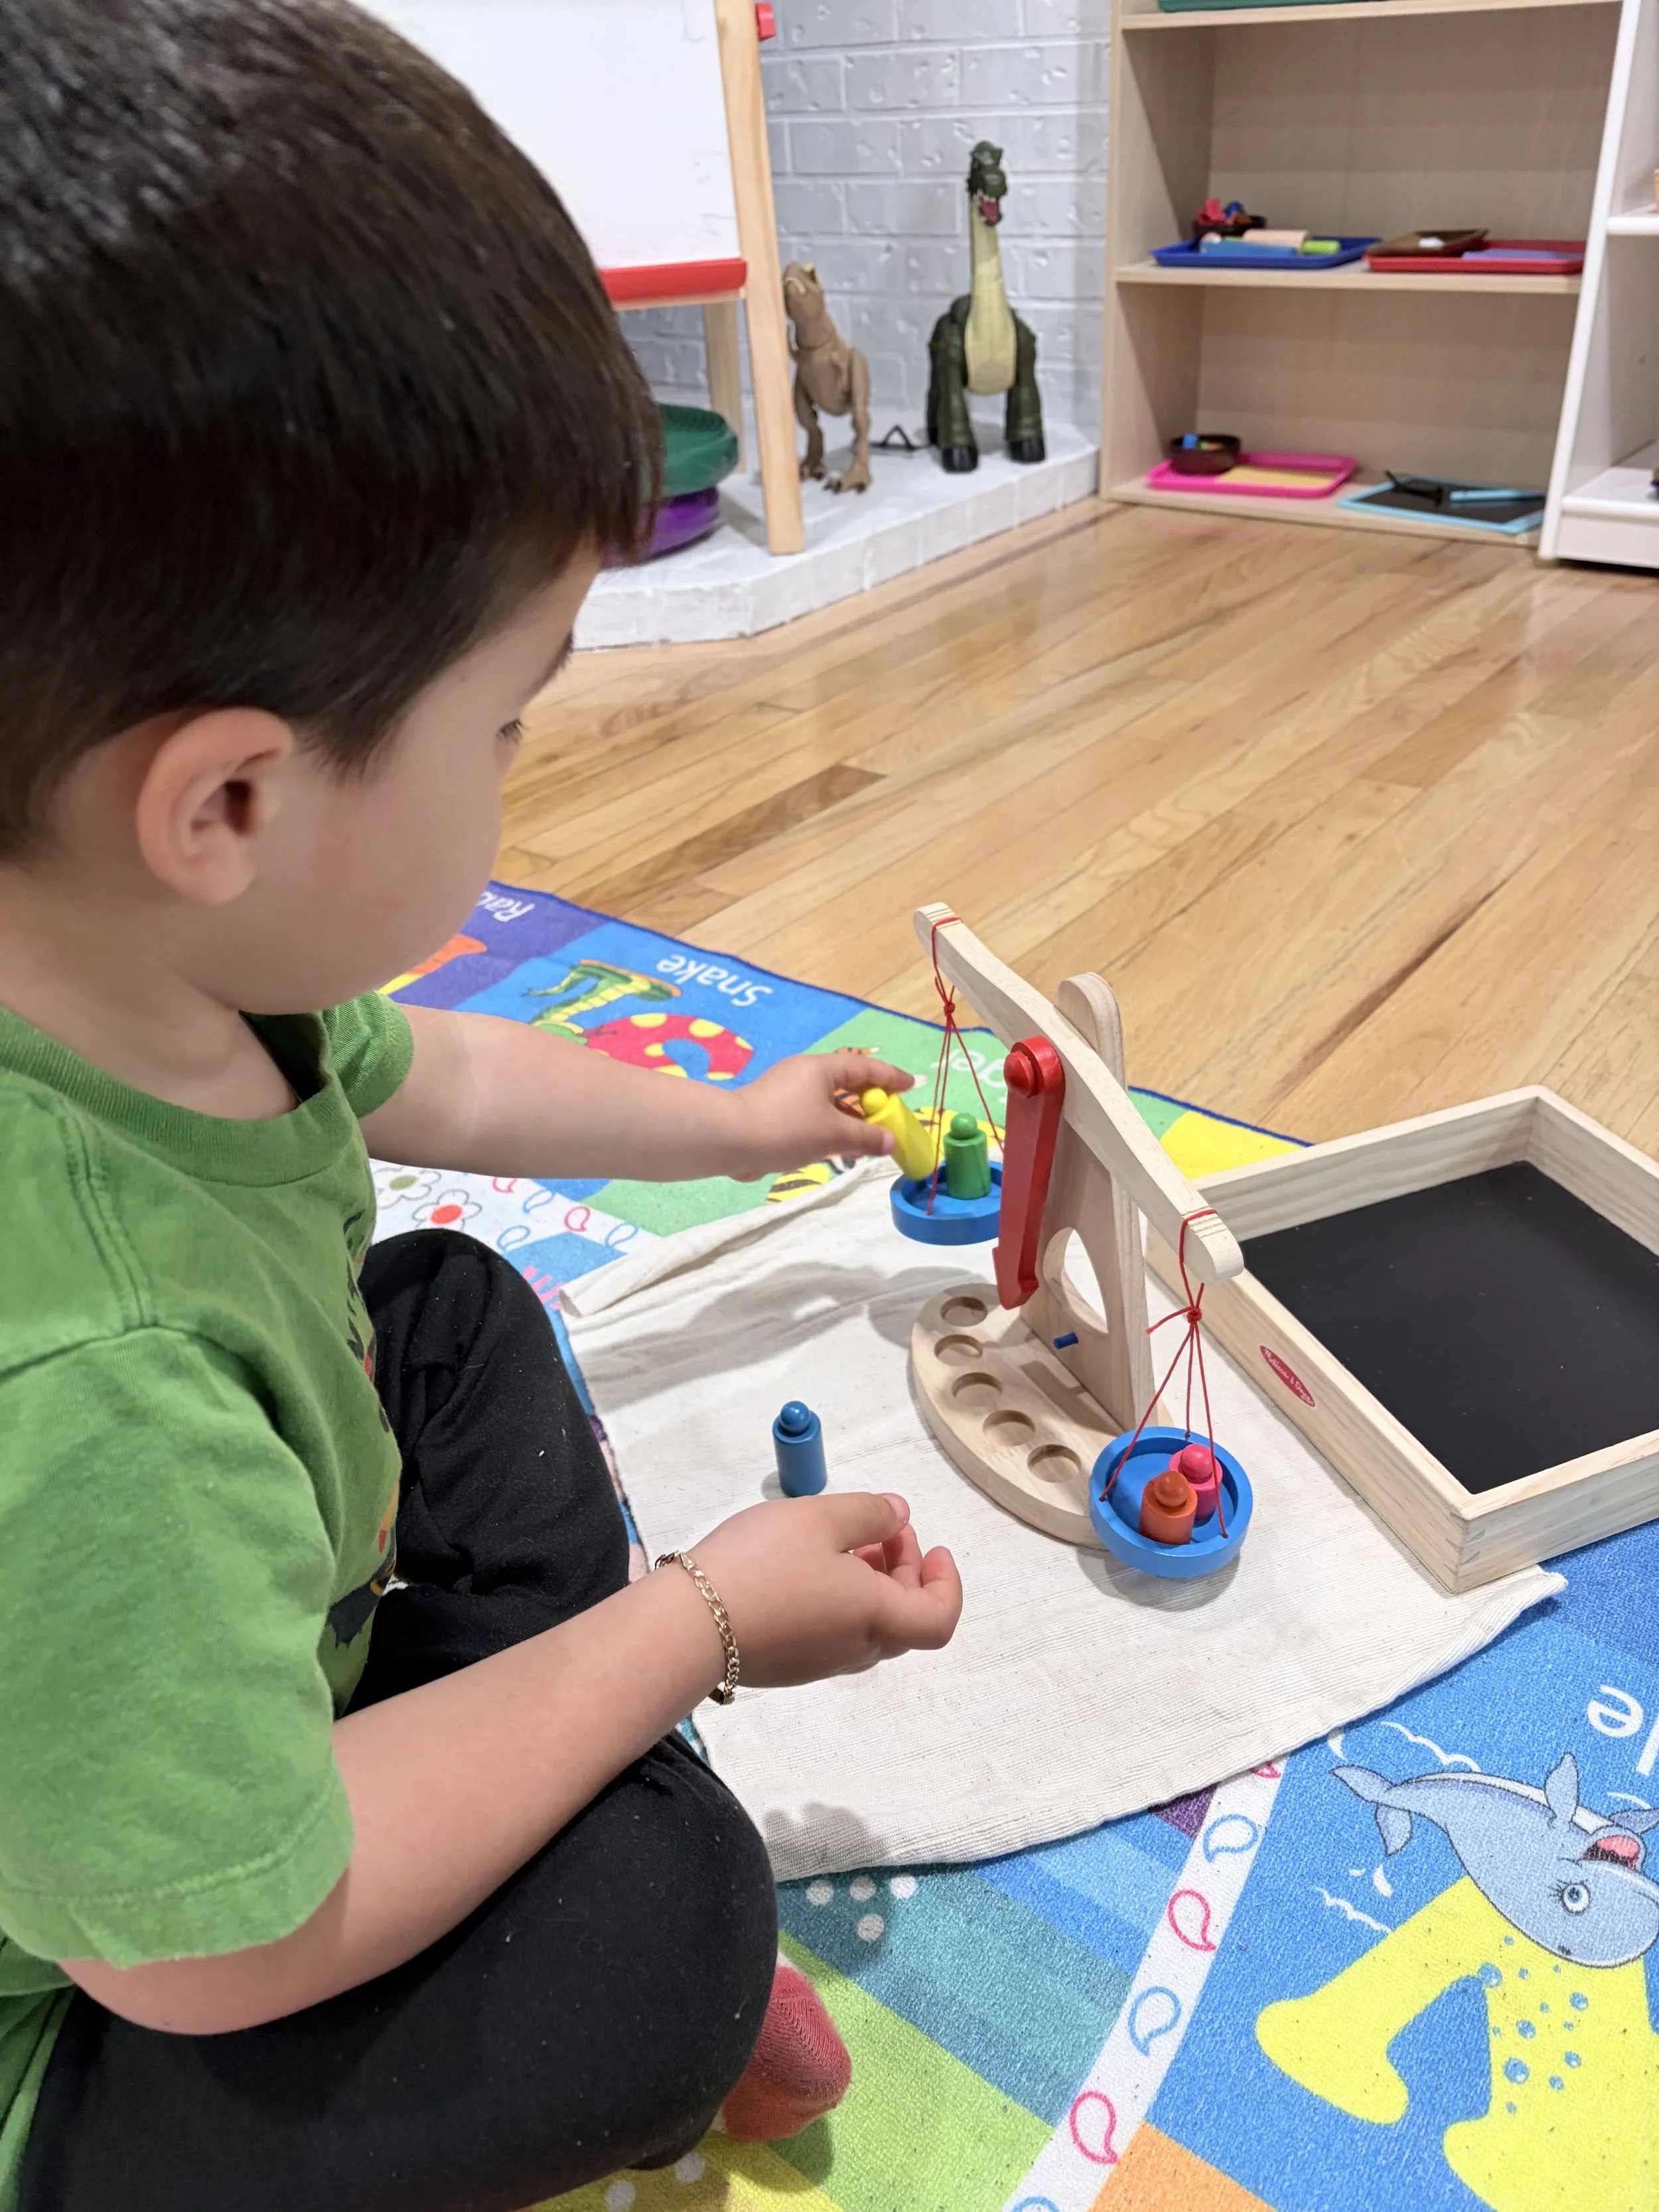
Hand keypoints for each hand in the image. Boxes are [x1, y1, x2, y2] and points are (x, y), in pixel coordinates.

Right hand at [684, 1492, 961, 1687]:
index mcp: (876, 1617)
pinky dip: (838, 1597)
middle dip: (904, 1569)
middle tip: (883, 1528)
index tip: (932, 1544)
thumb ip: (869, 1513)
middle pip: (904, 1618)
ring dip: (869, 1581)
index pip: (939, 1618)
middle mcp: (855, 1649)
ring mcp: (819, 1662)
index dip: (946, 1582)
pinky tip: (805, 1564)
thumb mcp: (820, 1517)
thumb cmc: (761, 1565)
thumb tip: (899, 1515)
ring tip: (841, 1539)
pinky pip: (831, 1631)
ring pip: (866, 1623)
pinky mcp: (787, 1664)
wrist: (687, 1625)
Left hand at [730, 1050, 916, 1179]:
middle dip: (870, 1100)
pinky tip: (839, 1147)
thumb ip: (867, 1137)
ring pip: (828, 1102)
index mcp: (821, 1069)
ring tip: (870, 1138)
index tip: (910, 1086)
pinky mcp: (774, 1112)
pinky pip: (813, 1115)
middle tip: (890, 1115)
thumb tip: (889, 1141)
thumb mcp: (834, 1134)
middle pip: (846, 1082)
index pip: (864, 1067)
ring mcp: (786, 1092)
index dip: (890, 1077)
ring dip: (850, 1118)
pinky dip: (831, 1127)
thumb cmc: (787, 1128)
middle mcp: (804, 1074)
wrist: (730, 1139)